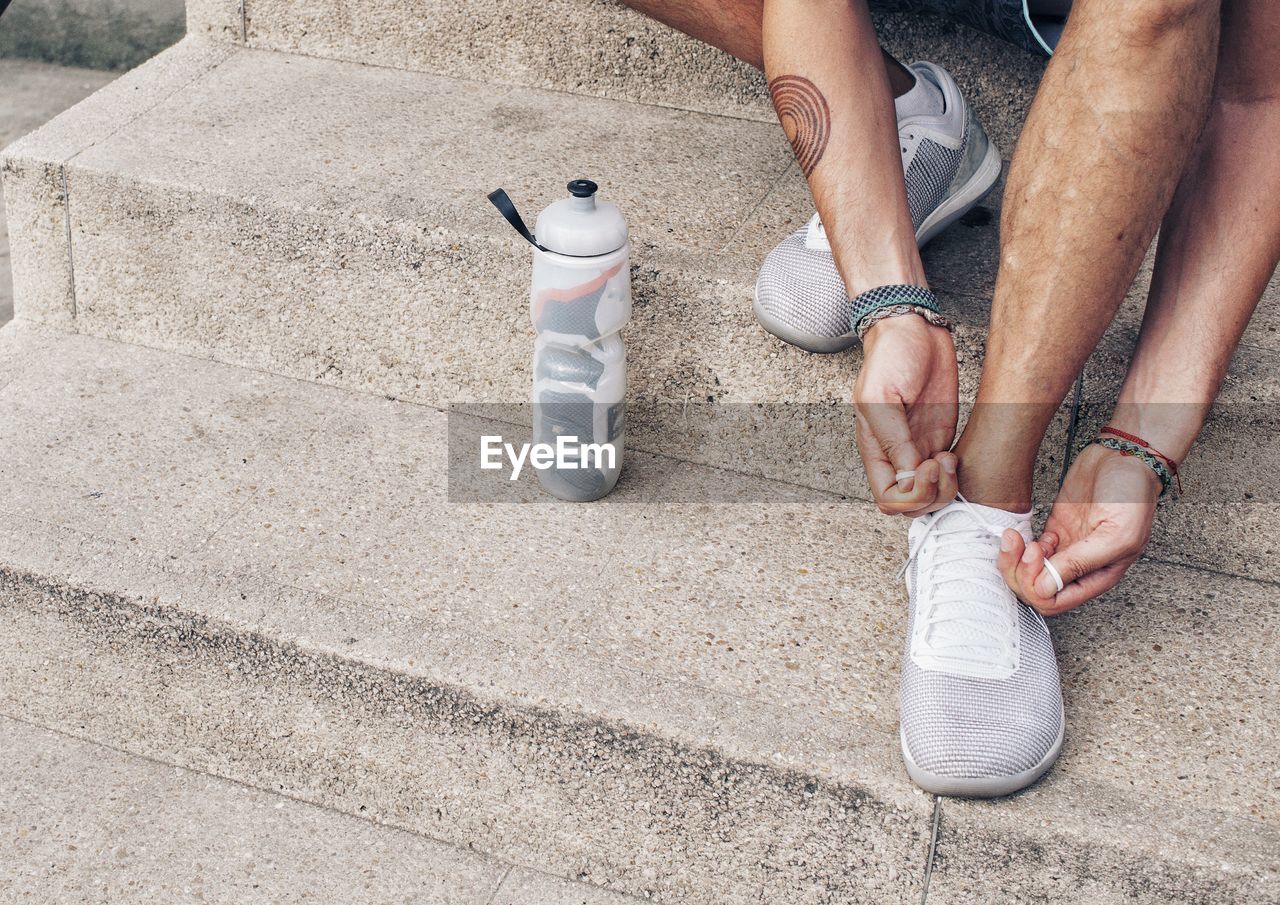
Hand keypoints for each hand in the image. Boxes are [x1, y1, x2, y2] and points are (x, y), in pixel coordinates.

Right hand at [854, 314, 959, 516]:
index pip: (887, 499)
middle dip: (932, 495)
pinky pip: (947, 477)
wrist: (914, 331)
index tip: (926, 467)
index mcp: (875, 450)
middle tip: (942, 463)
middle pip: (912, 505)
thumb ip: (894, 440)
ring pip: (933, 496)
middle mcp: (896, 456)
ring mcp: (919, 450)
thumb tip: (909, 476)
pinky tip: (957, 458)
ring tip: (950, 459)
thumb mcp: (881, 397)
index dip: (910, 496)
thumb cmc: (891, 357)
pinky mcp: (940, 440)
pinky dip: (956, 478)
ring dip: (946, 488)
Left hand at [998, 443, 1160, 615]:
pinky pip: (1026, 550)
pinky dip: (1015, 546)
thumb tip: (1047, 589)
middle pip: (1036, 589)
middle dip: (1020, 573)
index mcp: (1099, 576)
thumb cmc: (1132, 494)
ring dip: (1013, 559)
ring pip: (1027, 571)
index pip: (1057, 602)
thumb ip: (1082, 563)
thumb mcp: (1116, 534)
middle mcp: (1080, 567)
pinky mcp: (1054, 530)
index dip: (1038, 587)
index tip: (1038, 555)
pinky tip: (1016, 533)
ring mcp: (1065, 548)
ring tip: (1012, 539)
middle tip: (1022, 547)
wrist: (1124, 457)